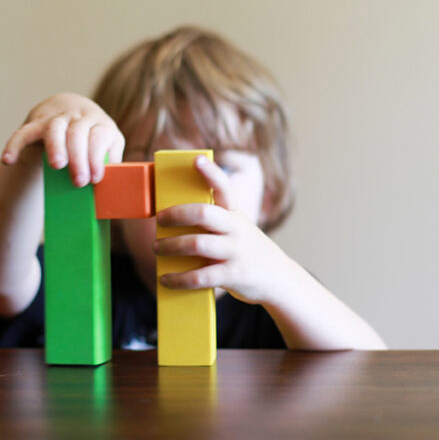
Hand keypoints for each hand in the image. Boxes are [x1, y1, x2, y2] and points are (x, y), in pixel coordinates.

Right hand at [0, 93, 123, 186]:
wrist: (70, 107)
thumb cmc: (93, 135)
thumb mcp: (108, 144)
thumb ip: (111, 163)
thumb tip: (114, 192)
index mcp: (101, 124)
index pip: (99, 137)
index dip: (97, 157)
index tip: (95, 178)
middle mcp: (79, 117)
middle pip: (78, 134)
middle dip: (78, 158)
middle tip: (79, 182)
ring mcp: (56, 117)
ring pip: (54, 128)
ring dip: (55, 147)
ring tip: (57, 166)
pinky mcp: (36, 122)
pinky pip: (23, 132)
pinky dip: (14, 145)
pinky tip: (8, 160)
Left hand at [154, 155, 298, 304]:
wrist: (280, 279)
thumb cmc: (248, 252)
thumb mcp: (238, 230)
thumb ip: (215, 225)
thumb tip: (173, 223)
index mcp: (235, 215)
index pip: (224, 188)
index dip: (211, 173)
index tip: (196, 160)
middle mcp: (237, 230)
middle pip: (203, 214)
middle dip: (176, 214)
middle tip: (159, 219)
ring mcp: (236, 252)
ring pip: (197, 244)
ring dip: (171, 246)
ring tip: (157, 248)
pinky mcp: (234, 275)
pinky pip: (200, 276)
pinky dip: (179, 278)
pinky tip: (166, 279)